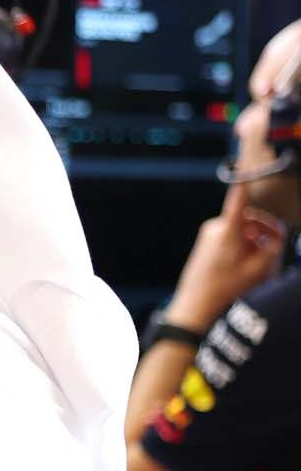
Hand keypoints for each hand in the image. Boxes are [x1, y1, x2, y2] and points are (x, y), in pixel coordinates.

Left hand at [164, 183, 285, 329]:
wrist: (196, 304)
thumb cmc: (227, 287)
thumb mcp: (260, 268)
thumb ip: (273, 247)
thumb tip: (274, 235)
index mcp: (228, 229)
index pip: (239, 200)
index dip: (244, 182)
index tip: (244, 166)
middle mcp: (216, 227)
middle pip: (251, 219)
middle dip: (265, 230)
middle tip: (274, 249)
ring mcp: (210, 234)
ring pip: (243, 230)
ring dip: (254, 241)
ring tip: (257, 264)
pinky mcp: (207, 242)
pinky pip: (232, 238)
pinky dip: (243, 246)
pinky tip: (245, 265)